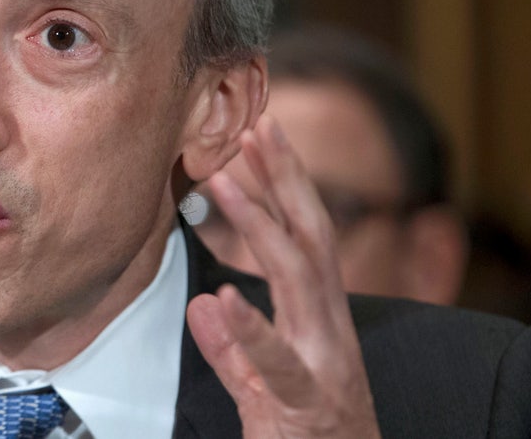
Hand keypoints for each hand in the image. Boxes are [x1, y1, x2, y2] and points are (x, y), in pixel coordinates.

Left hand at [186, 114, 379, 437]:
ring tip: (221, 178)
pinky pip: (277, 364)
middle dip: (285, 178)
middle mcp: (327, 330)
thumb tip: (202, 306)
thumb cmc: (310, 433)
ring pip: (297, 278)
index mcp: (318, 320)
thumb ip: (238, 348)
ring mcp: (322, 362)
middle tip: (254, 123)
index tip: (257, 136)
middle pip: (310, 237)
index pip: (304, 237)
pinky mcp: (304, 403)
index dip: (284, 186)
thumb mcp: (269, 383)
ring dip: (258, 223)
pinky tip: (221, 302)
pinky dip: (250, 332)